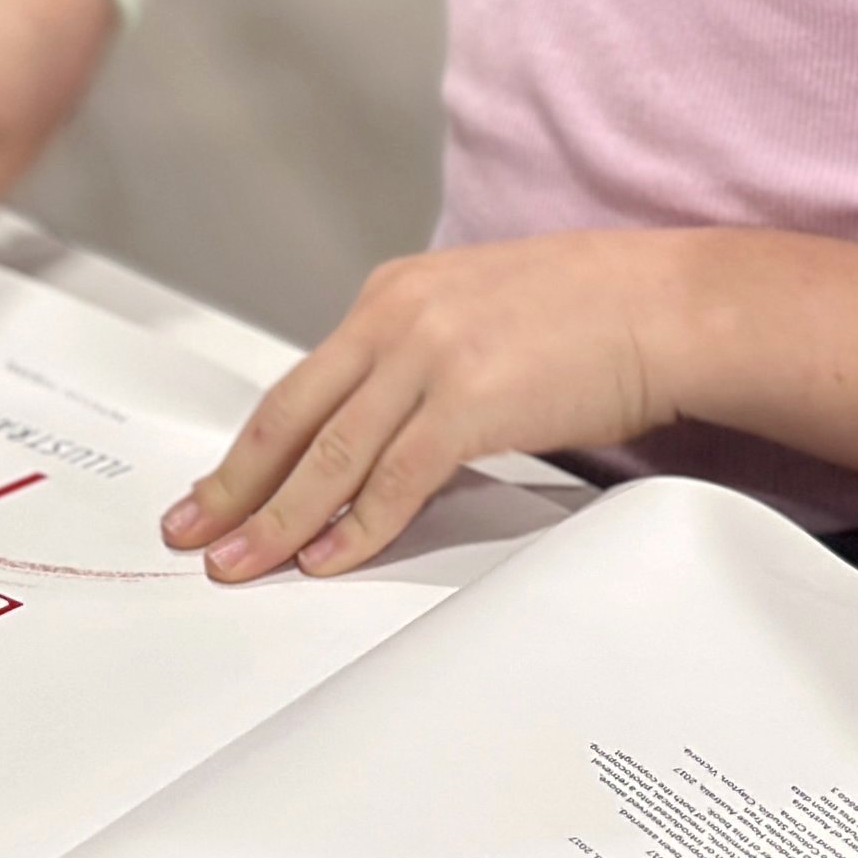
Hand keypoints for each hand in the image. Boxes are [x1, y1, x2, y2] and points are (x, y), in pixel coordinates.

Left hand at [160, 231, 695, 579]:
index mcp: (395, 292)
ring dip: (276, 520)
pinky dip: (353, 527)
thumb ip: (418, 357)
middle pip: (292, 417)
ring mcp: (431, 354)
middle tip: (192, 535)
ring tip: (240, 566)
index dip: (250, 447)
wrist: (665, 304)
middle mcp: (399, 315)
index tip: (212, 489)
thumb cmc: (592, 311)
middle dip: (234, 486)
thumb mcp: (479, 311)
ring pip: (328, 455)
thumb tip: (376, 430)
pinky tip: (326, 559)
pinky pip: (392, 479)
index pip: (301, 383)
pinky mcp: (468, 400)